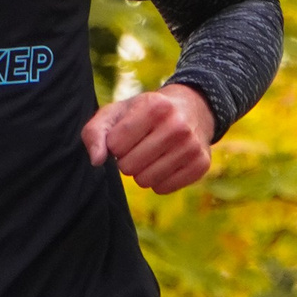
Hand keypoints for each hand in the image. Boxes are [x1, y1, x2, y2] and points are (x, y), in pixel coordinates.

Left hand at [81, 83, 214, 192]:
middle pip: (129, 167)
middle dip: (127, 160)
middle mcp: (178, 126)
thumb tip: (97, 161)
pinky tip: (165, 163)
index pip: (115, 145)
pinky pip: (162, 189)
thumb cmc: (144, 113)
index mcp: (155, 107)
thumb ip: (95, 133)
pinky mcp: (201, 165)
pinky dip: (158, 181)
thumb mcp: (117, 113)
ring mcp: (192, 146)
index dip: (115, 144)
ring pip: (145, 181)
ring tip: (151, 155)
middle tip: (139, 146)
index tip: (126, 135)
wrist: (191, 109)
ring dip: (141, 172)